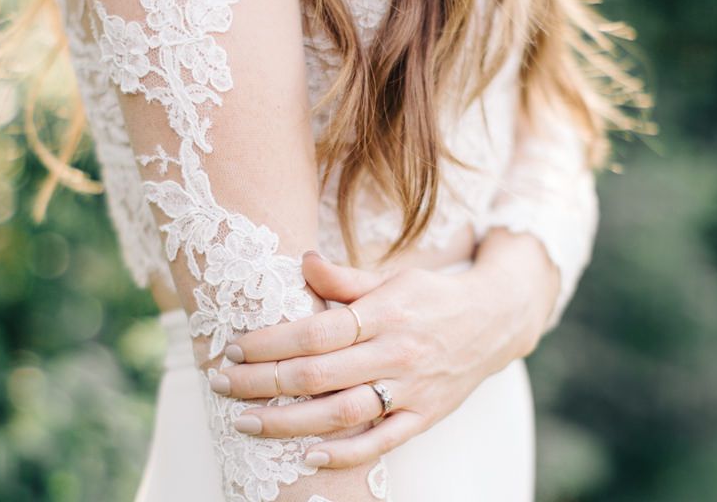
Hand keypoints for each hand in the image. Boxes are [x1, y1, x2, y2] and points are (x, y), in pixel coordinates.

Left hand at [207, 231, 559, 469]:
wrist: (494, 321)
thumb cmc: (430, 296)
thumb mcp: (390, 277)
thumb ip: (344, 277)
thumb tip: (302, 261)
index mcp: (384, 312)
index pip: (316, 331)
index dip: (271, 342)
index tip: (235, 347)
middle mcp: (396, 352)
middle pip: (319, 375)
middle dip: (263, 382)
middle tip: (222, 384)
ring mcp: (411, 389)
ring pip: (342, 414)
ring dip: (288, 422)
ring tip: (246, 422)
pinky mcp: (424, 417)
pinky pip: (381, 442)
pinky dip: (343, 453)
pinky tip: (305, 455)